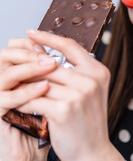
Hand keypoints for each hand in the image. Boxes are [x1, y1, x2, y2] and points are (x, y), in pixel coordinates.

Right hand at [0, 38, 56, 160]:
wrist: (33, 149)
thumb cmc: (43, 118)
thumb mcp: (49, 91)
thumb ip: (52, 73)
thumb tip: (67, 53)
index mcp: (14, 73)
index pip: (16, 47)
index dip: (32, 43)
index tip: (52, 43)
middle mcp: (2, 81)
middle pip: (6, 54)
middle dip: (30, 53)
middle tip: (51, 56)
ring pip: (6, 73)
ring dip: (29, 68)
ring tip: (51, 66)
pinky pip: (6, 98)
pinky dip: (26, 91)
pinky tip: (44, 87)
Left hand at [19, 30, 116, 160]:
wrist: (93, 151)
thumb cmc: (88, 120)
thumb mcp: (87, 91)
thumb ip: (72, 72)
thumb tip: (44, 55)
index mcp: (98, 71)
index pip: (70, 46)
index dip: (49, 38)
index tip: (32, 33)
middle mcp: (91, 80)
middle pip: (51, 64)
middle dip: (30, 64)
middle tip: (13, 60)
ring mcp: (78, 94)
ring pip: (41, 80)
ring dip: (25, 82)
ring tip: (13, 81)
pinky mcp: (64, 110)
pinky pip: (36, 98)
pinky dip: (25, 100)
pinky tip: (18, 102)